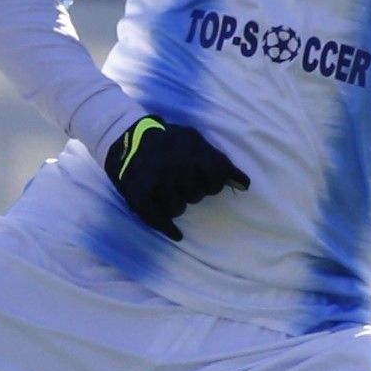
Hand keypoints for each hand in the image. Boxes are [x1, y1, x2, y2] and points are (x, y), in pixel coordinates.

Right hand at [102, 114, 247, 239]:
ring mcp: (155, 179)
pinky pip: (157, 219)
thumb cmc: (167, 142)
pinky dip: (168, 228)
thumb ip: (220, 162)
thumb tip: (245, 185)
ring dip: (176, 205)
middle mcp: (174, 163)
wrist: (125, 136)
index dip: (213, 182)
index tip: (205, 180)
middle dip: (192, 192)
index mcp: (191, 147)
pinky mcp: (138, 193)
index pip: (217, 175)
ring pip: (178, 208)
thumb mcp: (195, 143)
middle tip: (181, 184)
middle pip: (197, 195)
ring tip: (168, 195)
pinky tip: (177, 234)